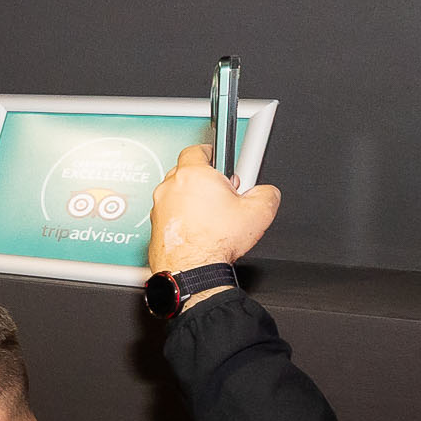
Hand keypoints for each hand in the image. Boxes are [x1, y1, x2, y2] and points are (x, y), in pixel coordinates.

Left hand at [148, 142, 282, 276]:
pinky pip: (168, 212)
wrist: (193, 271)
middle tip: (220, 193)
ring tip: (210, 215)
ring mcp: (159, 206)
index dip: (211, 152)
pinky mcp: (154, 224)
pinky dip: (180, 216)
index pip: (197, 149)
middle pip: (186, 170)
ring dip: (190, 198)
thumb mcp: (258, 212)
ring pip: (176, 192)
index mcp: (193, 174)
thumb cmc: (216, 242)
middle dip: (204, 178)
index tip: (218, 158)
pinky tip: (197, 229)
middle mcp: (171, 186)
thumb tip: (266, 191)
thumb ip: (266, 192)